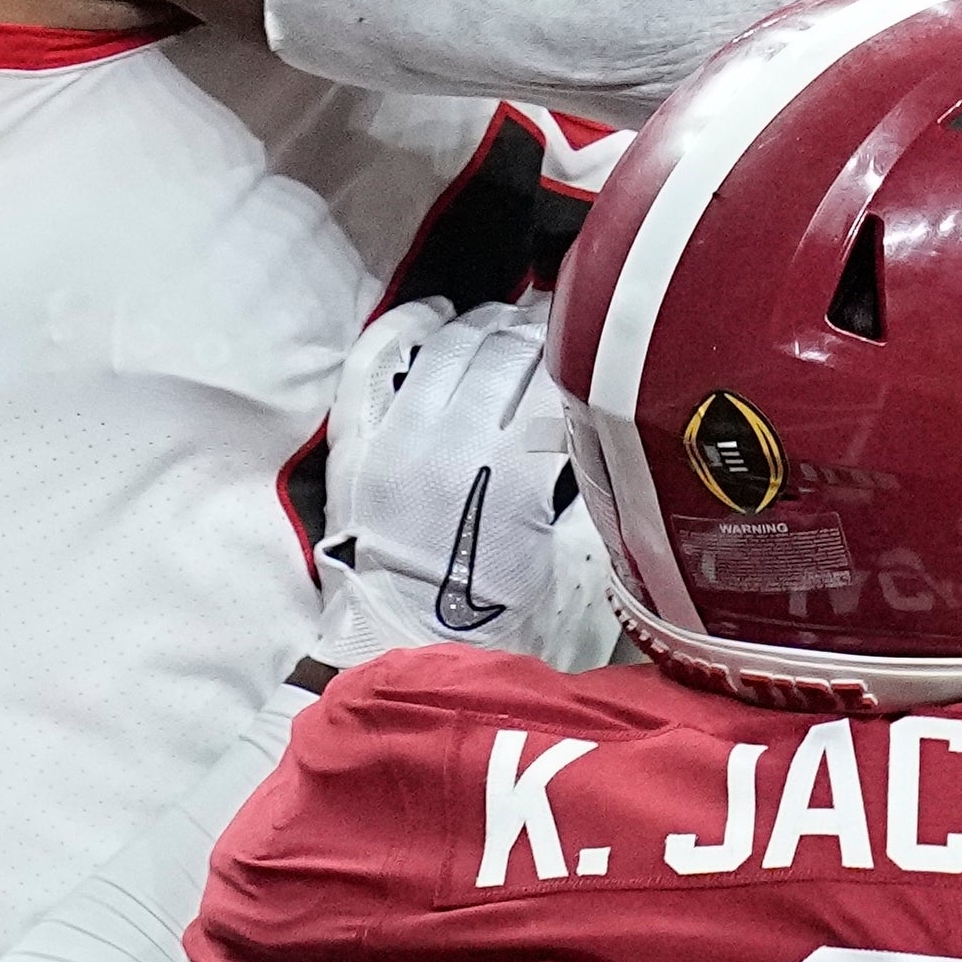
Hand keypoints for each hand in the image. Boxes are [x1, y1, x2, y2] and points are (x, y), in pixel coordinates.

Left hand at [307, 288, 576, 669]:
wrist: (405, 645)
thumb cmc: (491, 618)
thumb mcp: (563, 563)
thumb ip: (584, 495)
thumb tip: (602, 440)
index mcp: (515, 474)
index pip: (557, 385)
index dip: (580, 362)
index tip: (594, 356)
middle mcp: (457, 441)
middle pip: (506, 354)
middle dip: (536, 335)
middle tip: (554, 330)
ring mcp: (401, 434)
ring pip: (450, 347)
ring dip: (483, 325)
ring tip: (502, 321)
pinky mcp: (360, 440)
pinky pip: (377, 359)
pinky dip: (406, 327)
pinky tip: (434, 316)